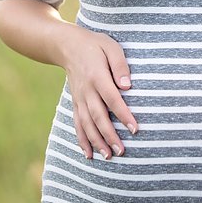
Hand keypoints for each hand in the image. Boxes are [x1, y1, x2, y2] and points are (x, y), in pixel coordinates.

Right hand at [55, 26, 136, 159]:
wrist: (66, 46)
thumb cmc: (96, 45)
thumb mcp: (112, 47)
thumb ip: (121, 65)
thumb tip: (127, 85)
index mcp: (97, 77)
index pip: (112, 99)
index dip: (123, 115)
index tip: (135, 129)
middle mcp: (86, 91)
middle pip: (98, 117)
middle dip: (110, 135)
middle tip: (122, 151)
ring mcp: (79, 98)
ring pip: (86, 124)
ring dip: (97, 141)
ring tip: (108, 157)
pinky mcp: (75, 103)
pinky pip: (77, 124)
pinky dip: (82, 139)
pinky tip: (88, 153)